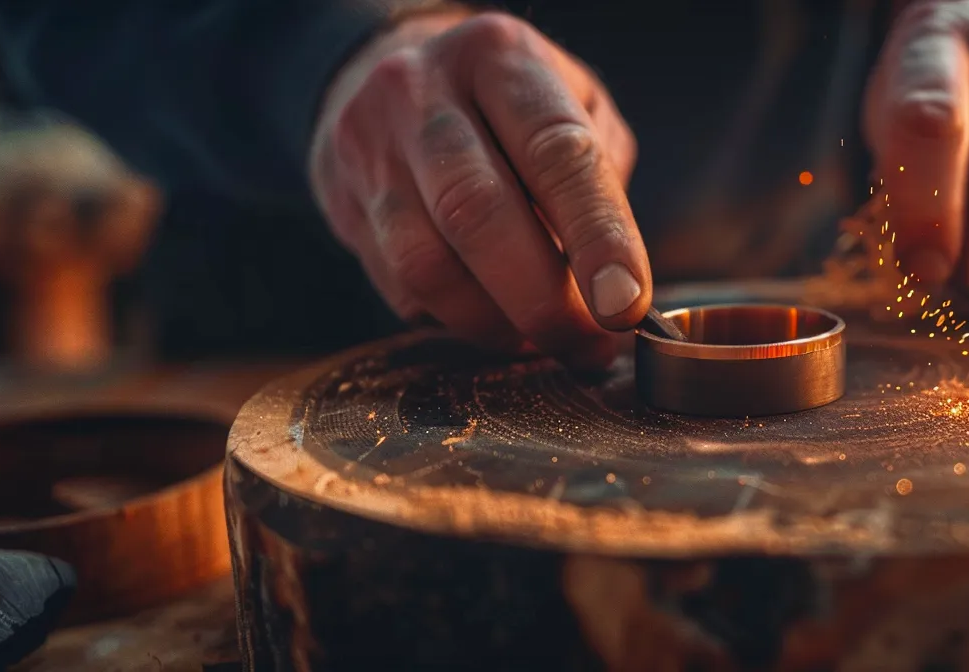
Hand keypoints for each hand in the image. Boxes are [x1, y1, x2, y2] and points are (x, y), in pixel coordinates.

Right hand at [310, 11, 647, 368]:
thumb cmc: (503, 104)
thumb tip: (613, 287)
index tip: (625, 304)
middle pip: (477, 213)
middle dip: (541, 299)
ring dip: (495, 323)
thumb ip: (597, 177)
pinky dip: (456, 319)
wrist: (378, 74)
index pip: (555, 153)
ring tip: (542, 340)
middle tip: (586, 345)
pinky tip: (492, 318)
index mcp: (500, 57)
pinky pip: (399, 288)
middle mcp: (422, 93)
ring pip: (426, 264)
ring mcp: (370, 148)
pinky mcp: (344, 204)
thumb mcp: (569, 101)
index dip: (596, 236)